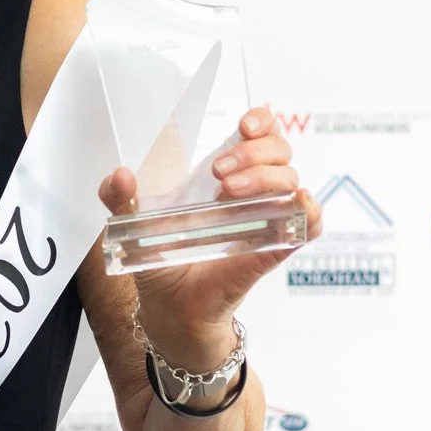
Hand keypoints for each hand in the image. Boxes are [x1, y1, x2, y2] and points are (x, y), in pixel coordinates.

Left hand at [97, 104, 324, 373]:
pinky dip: (310, 212)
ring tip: (229, 192)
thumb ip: (120, 199)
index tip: (244, 124)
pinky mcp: (275, 249)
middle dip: (254, 151)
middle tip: (220, 171)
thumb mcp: (135, 226)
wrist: (172, 309)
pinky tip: (297, 204)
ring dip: (265, 177)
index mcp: (225, 176)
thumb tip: (120, 176)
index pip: (260, 133)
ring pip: (291, 180)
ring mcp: (267, 219)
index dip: (262, 120)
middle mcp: (252, 193)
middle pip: (280, 151)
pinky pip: (309, 225)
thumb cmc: (162, 262)